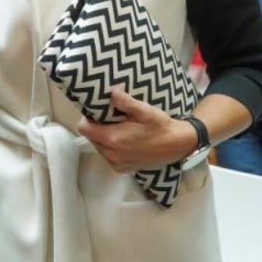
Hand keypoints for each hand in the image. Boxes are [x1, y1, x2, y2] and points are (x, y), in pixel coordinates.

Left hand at [77, 88, 196, 172]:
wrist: (178, 145)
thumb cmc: (161, 126)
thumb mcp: (145, 111)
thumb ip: (126, 102)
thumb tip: (112, 92)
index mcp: (113, 139)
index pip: (84, 129)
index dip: (87, 119)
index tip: (97, 113)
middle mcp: (112, 154)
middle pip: (91, 137)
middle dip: (96, 127)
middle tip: (110, 119)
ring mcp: (117, 163)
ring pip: (99, 147)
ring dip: (104, 138)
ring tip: (118, 129)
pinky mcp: (123, 169)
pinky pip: (108, 157)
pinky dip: (111, 149)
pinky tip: (124, 141)